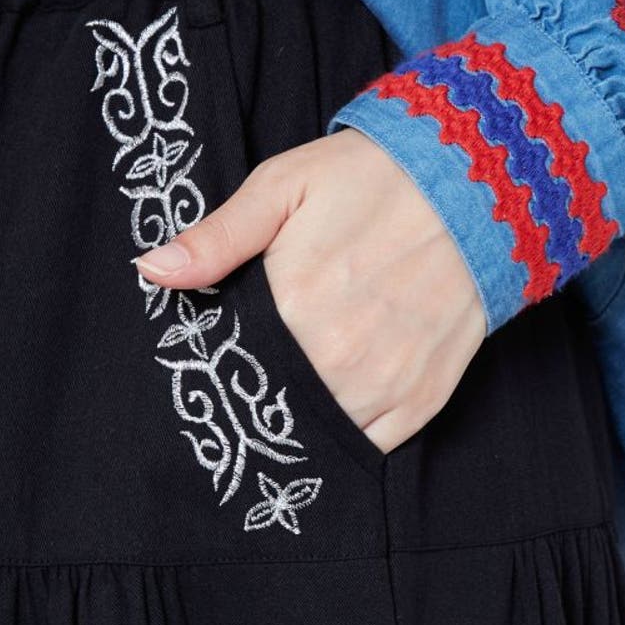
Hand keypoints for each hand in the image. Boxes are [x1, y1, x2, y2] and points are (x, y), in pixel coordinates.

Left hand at [135, 128, 485, 452]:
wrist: (473, 182)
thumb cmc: (370, 179)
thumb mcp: (283, 187)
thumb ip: (216, 237)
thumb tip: (151, 271)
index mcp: (295, 306)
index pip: (234, 368)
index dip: (222, 370)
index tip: (222, 365)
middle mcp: (340, 356)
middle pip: (275, 407)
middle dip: (259, 400)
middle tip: (257, 382)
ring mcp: (387, 381)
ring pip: (322, 433)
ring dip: (303, 423)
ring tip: (296, 396)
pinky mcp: (426, 395)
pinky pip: (375, 444)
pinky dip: (351, 436)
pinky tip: (338, 410)